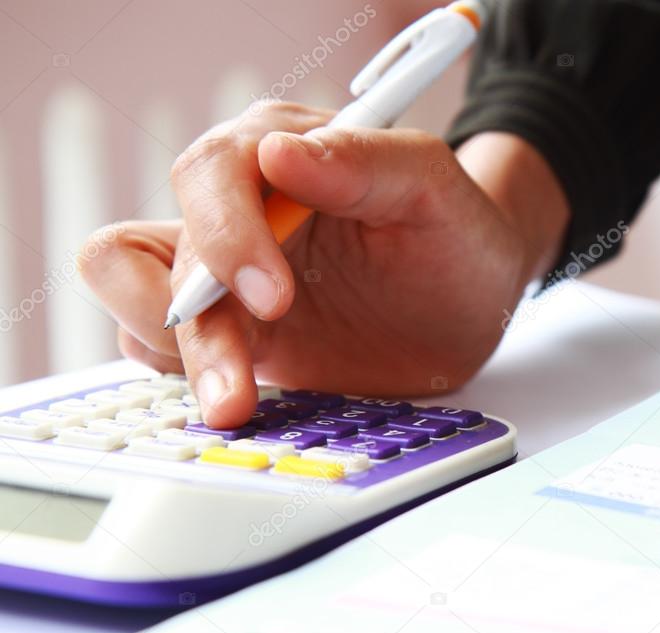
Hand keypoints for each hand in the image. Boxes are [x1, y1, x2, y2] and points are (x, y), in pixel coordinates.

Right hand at [80, 102, 567, 426]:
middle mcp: (237, 211)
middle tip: (243, 372)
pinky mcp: (233, 333)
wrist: (472, 303)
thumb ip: (363, 160)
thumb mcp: (433, 187)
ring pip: (138, 309)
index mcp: (278, 151)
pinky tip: (241, 398)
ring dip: (182, 359)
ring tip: (240, 401)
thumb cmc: (457, 233)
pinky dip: (191, 378)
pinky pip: (166, 353)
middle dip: (177, 315)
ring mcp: (226, 278)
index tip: (274, 297)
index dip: (226, 235)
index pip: (209, 175)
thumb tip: (279, 153)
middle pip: (134, 250)